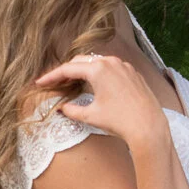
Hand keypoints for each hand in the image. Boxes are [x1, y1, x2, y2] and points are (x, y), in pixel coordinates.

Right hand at [33, 50, 172, 153]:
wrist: (149, 126)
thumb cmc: (119, 120)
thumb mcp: (91, 116)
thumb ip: (72, 110)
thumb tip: (62, 108)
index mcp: (98, 69)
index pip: (68, 69)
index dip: (52, 76)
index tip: (40, 82)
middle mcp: (111, 62)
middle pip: (82, 61)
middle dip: (66, 71)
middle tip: (55, 82)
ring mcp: (124, 66)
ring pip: (97, 62)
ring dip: (83, 70)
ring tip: (73, 81)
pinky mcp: (133, 73)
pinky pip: (111, 68)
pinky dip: (99, 73)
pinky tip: (95, 84)